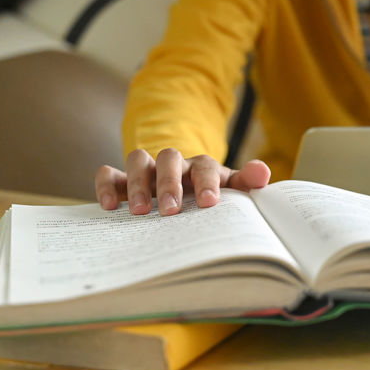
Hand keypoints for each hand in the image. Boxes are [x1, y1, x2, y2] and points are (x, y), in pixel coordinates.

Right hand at [95, 149, 270, 215]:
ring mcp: (148, 171)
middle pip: (169, 157)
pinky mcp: (123, 182)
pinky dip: (107, 185)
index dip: (207, 181)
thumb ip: (246, 184)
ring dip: (137, 183)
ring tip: (139, 212)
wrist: (184, 198)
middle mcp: (174, 165)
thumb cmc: (209, 197)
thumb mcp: (230, 192)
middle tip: (170, 211)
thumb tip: (263, 173)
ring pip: (138, 160)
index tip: (208, 203)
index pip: (206, 165)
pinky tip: (109, 207)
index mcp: (202, 168)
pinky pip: (109, 173)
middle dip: (169, 183)